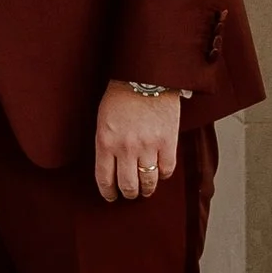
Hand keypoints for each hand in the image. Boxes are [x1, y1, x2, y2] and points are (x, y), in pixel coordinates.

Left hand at [93, 80, 181, 203]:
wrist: (146, 76)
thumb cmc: (121, 95)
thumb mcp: (103, 120)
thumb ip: (106, 144)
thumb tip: (110, 167)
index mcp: (106, 142)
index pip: (105, 179)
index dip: (109, 192)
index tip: (111, 196)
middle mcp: (126, 148)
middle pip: (128, 185)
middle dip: (129, 193)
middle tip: (131, 193)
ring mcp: (148, 146)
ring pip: (148, 181)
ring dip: (147, 189)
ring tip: (146, 188)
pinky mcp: (168, 142)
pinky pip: (167, 169)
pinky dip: (164, 174)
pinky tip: (160, 171)